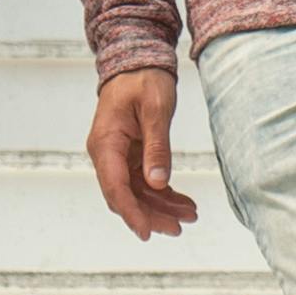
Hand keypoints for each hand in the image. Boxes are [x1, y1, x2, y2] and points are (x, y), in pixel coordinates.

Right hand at [87, 64, 199, 238]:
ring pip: (137, 193)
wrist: (138, 61)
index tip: (147, 233)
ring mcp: (117, 156)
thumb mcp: (156, 110)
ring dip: (161, 207)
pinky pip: (144, 182)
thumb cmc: (144, 80)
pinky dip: (163, 193)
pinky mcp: (129, 155)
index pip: (115, 188)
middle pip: (125, 196)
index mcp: (105, 144)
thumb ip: (157, 148)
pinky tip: (183, 202)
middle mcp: (106, 154)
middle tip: (179, 228)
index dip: (132, 213)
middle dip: (151, 215)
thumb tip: (158, 184)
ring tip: (189, 215)